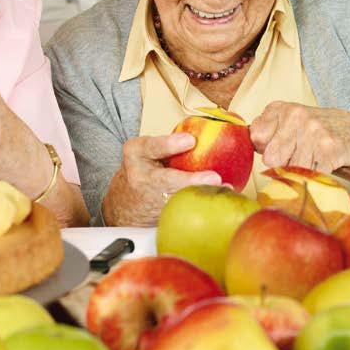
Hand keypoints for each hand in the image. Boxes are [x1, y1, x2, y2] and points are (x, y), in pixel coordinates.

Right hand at [102, 133, 223, 226]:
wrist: (124, 201)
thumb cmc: (142, 168)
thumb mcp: (146, 149)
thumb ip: (169, 143)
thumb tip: (206, 134)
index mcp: (136, 154)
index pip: (151, 147)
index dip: (170, 144)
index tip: (191, 140)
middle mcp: (140, 177)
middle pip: (166, 181)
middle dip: (190, 181)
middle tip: (215, 178)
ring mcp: (149, 199)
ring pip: (176, 199)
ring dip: (201, 195)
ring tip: (224, 188)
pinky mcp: (159, 215)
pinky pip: (183, 210)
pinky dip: (202, 205)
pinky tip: (219, 201)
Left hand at [249, 102, 349, 175]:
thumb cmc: (322, 131)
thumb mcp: (292, 122)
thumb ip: (267, 132)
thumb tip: (243, 146)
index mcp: (282, 108)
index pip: (256, 138)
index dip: (268, 148)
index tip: (283, 147)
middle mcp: (296, 116)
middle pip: (272, 158)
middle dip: (285, 163)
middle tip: (303, 154)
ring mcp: (313, 132)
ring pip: (291, 169)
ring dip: (304, 170)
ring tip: (316, 158)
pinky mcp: (329, 150)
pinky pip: (310, 175)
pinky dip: (317, 175)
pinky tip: (326, 164)